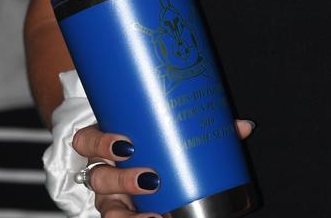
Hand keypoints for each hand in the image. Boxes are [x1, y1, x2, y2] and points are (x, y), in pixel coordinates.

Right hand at [72, 120, 254, 216]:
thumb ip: (202, 123)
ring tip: (155, 215)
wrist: (136, 157)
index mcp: (106, 142)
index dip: (101, 143)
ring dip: (128, 215)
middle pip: (98, 178)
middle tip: (150, 178)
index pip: (86, 140)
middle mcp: (102, 171)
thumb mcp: (166, 127)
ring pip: (107, 209)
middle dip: (122, 180)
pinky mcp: (121, 212)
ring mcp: (110, 198)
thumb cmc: (150, 137)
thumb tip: (244, 127)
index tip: (127, 144)